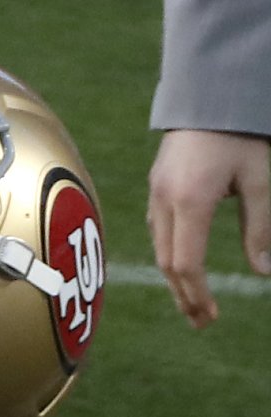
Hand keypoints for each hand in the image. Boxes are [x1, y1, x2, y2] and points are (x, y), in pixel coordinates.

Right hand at [147, 128, 270, 326]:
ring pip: (158, 244)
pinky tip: (181, 262)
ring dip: (174, 277)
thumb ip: (259, 228)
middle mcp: (165, 198)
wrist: (208, 94)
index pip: (186, 263)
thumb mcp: (259, 182)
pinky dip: (168, 253)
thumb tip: (262, 272)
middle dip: (183, 294)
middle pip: (166, 259)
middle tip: (201, 322)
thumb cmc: (238, 137)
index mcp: (189, 201)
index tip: (211, 317)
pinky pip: (157, 226)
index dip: (197, 294)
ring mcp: (156, 188)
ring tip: (191, 301)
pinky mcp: (157, 181)